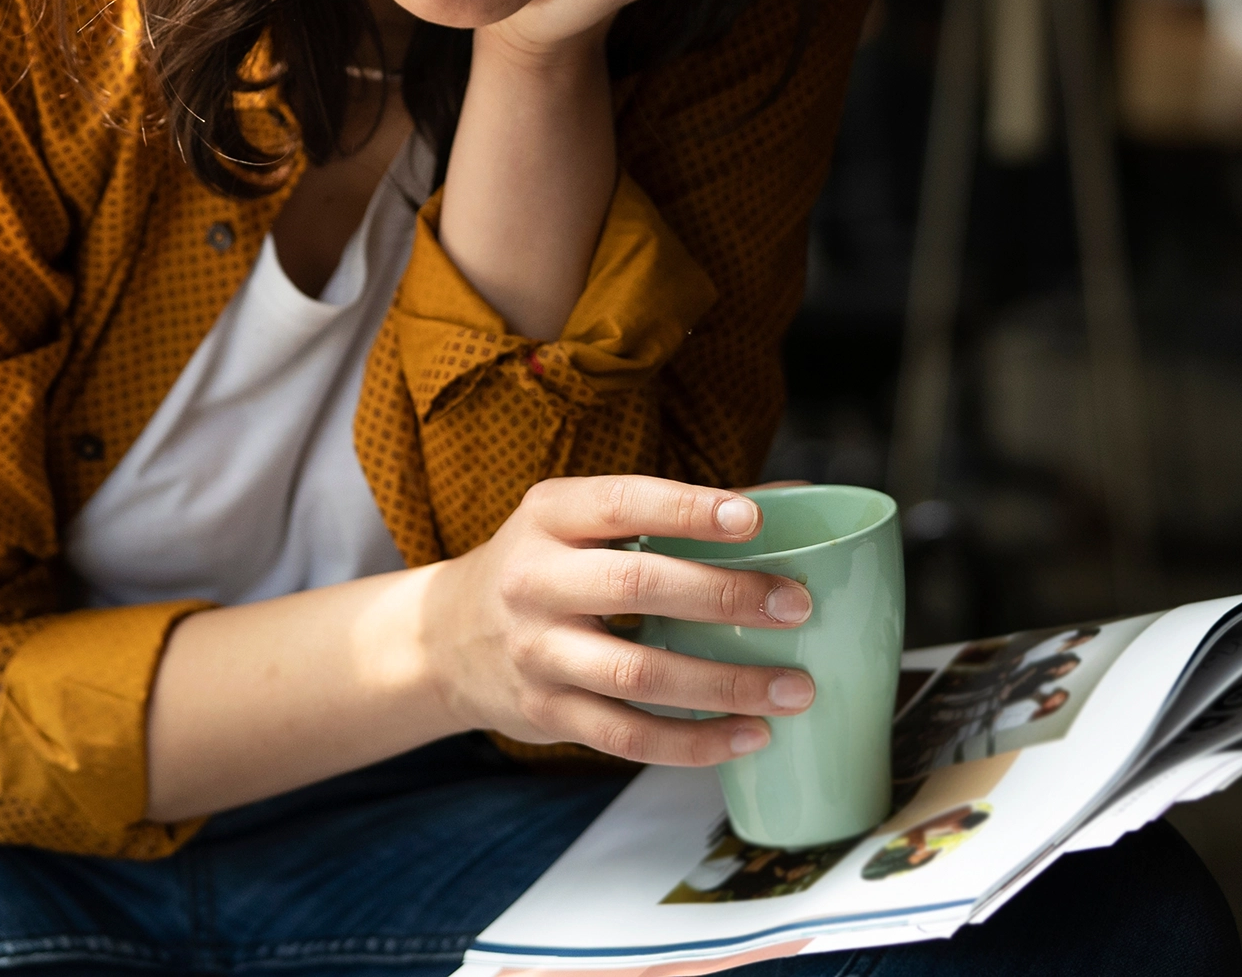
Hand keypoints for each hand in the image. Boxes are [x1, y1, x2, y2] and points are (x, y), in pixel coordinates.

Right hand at [418, 475, 816, 764]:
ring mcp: (537, 652)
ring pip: (638, 673)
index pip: (622, 502)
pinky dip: (692, 743)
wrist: (445, 639)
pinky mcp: (546, 713)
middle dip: (724, 597)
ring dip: (724, 684)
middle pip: (637, 587)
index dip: (687, 509)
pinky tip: (747, 737)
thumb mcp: (581, 522)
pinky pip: (626, 736)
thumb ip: (674, 512)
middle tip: (796, 606)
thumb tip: (795, 498)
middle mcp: (535, 580)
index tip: (753, 518)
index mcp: (550, 515)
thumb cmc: (545, 567)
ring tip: (792, 688)